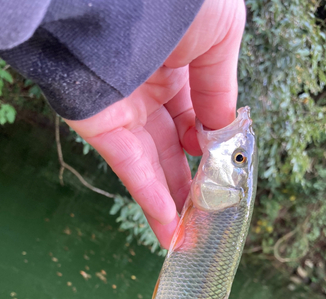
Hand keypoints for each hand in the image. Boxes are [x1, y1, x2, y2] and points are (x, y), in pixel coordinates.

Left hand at [66, 0, 245, 248]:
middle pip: (171, 147)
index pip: (194, 115)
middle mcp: (147, 90)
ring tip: (188, 235)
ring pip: (151, 164)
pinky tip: (170, 226)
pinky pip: (129, 167)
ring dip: (170, 201)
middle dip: (189, 181)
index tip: (224, 168)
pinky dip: (150, 198)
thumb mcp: (221, 35)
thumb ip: (221, 87)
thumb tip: (223, 129)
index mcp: (176, 65)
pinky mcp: (101, 126)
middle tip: (205, 214)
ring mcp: (123, 109)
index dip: (209, 145)